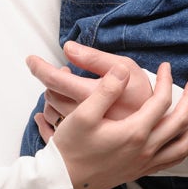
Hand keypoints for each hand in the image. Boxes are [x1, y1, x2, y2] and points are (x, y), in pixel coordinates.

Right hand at [26, 44, 187, 188]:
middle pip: (179, 122)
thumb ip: (106, 90)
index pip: (161, 101)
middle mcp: (145, 149)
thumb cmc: (70, 148)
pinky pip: (170, 161)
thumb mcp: (83, 115)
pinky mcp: (139, 171)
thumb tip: (123, 70)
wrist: (63, 182)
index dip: (166, 81)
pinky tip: (186, 146)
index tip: (164, 66)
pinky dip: (183, 150)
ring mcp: (144, 163)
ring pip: (182, 146)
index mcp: (134, 132)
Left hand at [27, 41, 153, 129]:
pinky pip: (54, 127)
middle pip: (52, 95)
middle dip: (53, 80)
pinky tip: (55, 108)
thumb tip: (67, 48)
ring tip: (68, 88)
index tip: (31, 59)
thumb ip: (95, 58)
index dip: (39, 67)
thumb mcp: (125, 68)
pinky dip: (51, 115)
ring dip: (54, 97)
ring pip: (52, 112)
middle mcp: (83, 115)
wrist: (156, 127)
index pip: (54, 80)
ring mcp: (81, 131)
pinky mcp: (82, 140)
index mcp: (91, 95)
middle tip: (65, 73)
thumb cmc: (141, 94)